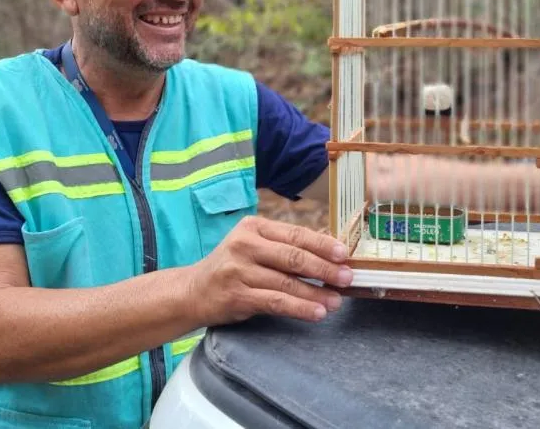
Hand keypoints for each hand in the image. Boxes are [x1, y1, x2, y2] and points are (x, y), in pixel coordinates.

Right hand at [188, 216, 353, 326]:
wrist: (192, 291)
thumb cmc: (231, 267)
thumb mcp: (253, 246)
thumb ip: (284, 245)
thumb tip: (329, 247)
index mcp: (253, 227)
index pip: (295, 234)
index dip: (322, 244)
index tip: (344, 254)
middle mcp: (244, 245)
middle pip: (293, 257)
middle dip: (324, 268)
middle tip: (347, 278)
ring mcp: (239, 271)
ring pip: (287, 282)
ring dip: (316, 293)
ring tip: (337, 300)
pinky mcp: (237, 296)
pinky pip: (276, 302)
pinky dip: (299, 308)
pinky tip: (317, 312)